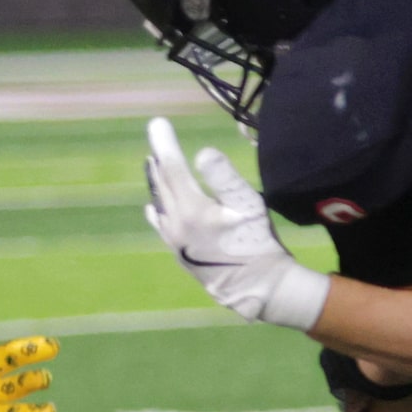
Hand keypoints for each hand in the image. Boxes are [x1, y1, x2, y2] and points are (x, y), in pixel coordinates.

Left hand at [143, 118, 329, 329]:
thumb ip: (224, 177)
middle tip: (157, 135)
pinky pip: (161, 224)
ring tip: (153, 164)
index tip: (157, 123)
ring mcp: (174, 241)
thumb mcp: (248, 205)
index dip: (164, 143)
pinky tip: (154, 207)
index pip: (172, 168)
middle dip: (159, 158)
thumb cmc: (258, 242)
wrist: (258, 288)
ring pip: (160, 203)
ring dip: (156, 182)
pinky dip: (158, 208)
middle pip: (162, 184)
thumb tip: (202, 152)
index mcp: (191, 209)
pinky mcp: (179, 254)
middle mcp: (176, 225)